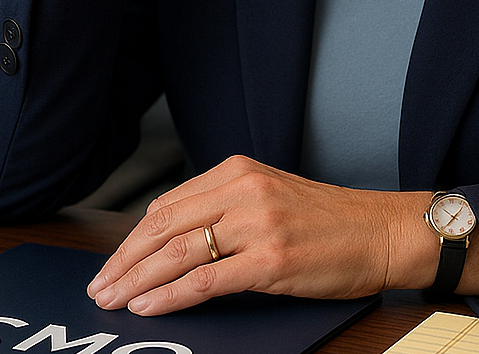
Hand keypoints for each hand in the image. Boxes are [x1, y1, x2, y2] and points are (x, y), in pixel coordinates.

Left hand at [86, 155, 436, 314]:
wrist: (379, 231)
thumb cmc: (327, 220)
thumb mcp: (269, 196)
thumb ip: (223, 208)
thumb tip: (169, 239)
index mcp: (238, 171)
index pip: (167, 204)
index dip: (132, 238)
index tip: (113, 262)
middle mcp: (244, 190)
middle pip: (164, 226)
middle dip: (124, 261)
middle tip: (99, 286)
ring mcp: (257, 224)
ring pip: (178, 252)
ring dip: (137, 281)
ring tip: (113, 301)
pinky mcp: (271, 259)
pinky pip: (206, 279)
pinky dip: (170, 296)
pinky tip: (150, 306)